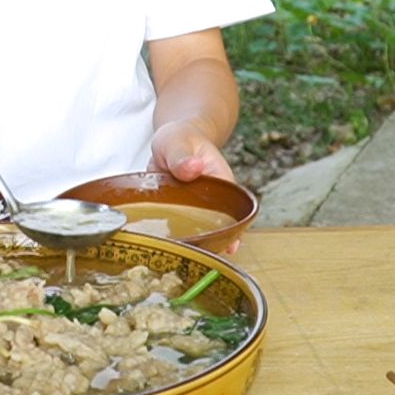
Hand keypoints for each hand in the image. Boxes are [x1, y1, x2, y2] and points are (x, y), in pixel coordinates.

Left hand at [149, 118, 239, 253]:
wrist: (171, 140)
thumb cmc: (181, 138)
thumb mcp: (178, 141)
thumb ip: (182, 155)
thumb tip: (192, 167)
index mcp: (221, 182)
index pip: (234, 211)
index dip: (232, 231)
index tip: (230, 247)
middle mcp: (211, 200)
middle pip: (217, 228)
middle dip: (211, 244)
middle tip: (198, 256)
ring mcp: (194, 210)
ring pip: (197, 233)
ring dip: (189, 244)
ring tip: (177, 256)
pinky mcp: (177, 214)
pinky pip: (176, 230)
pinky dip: (170, 239)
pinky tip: (160, 249)